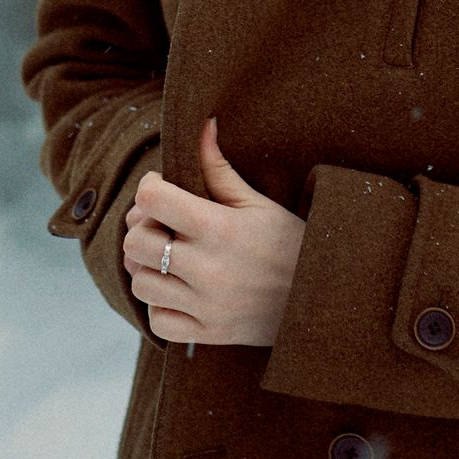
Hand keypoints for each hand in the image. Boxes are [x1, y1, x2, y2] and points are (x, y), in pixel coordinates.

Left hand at [122, 116, 307, 346]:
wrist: (323, 298)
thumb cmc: (290, 242)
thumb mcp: (258, 202)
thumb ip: (219, 168)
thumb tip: (203, 125)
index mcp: (219, 227)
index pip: (151, 199)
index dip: (150, 190)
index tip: (164, 192)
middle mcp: (208, 268)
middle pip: (135, 243)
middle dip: (143, 229)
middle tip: (163, 228)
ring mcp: (207, 305)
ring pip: (141, 284)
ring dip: (149, 269)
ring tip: (170, 261)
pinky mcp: (208, 334)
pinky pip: (158, 322)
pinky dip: (162, 307)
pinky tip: (180, 292)